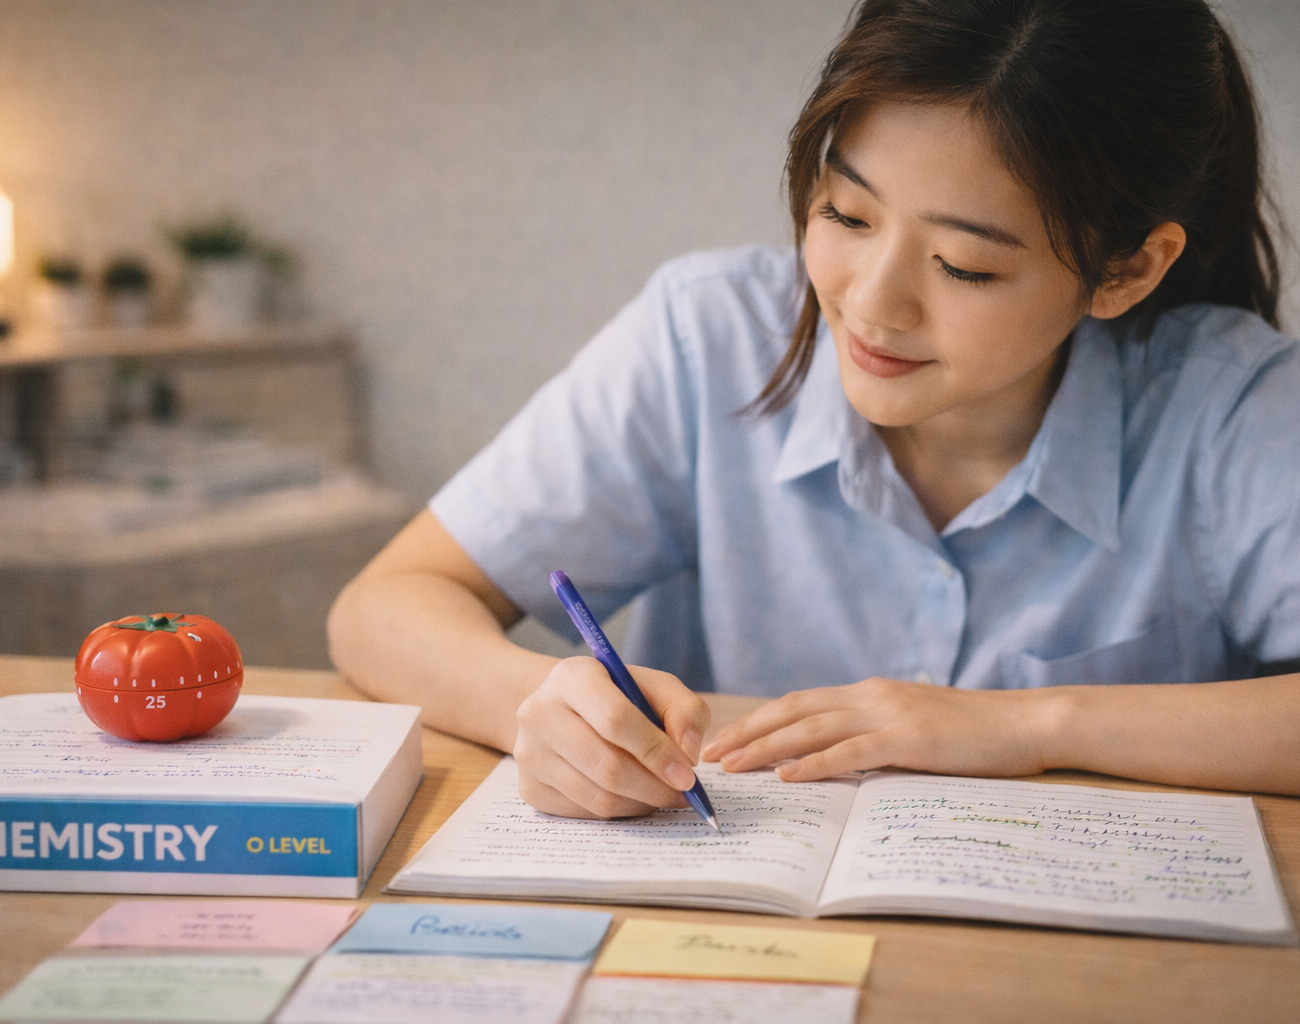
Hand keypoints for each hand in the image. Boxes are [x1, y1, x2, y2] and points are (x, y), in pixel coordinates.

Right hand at [513, 656, 710, 817]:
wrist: (563, 708)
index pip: (615, 720)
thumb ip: (684, 711)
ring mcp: (529, 754)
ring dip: (642, 803)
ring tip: (662, 793)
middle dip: (655, 786)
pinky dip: (619, 811)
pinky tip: (633, 796)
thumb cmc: (617, 696)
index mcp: (572, 677)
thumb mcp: (655, 687)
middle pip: (607, 766)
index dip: (656, 751)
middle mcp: (539, 713)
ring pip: (599, 797)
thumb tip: (687, 754)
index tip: (687, 774)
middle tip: (683, 793)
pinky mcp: (530, 787)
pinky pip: (586, 814)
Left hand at [701, 677, 1050, 781]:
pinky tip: (789, 776)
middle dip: (747, 732)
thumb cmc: (972, 733)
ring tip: (733, 766)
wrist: (1026, 723)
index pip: (799, 703)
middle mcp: (871, 696)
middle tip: (710, 754)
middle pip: (792, 710)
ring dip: (767, 748)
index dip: (758, 721)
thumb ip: (873, 734)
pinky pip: (852, 751)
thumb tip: (833, 757)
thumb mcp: (913, 726)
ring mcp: (889, 714)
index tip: (724, 741)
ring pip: (812, 728)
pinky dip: (816, 763)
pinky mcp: (910, 738)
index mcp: (869, 693)